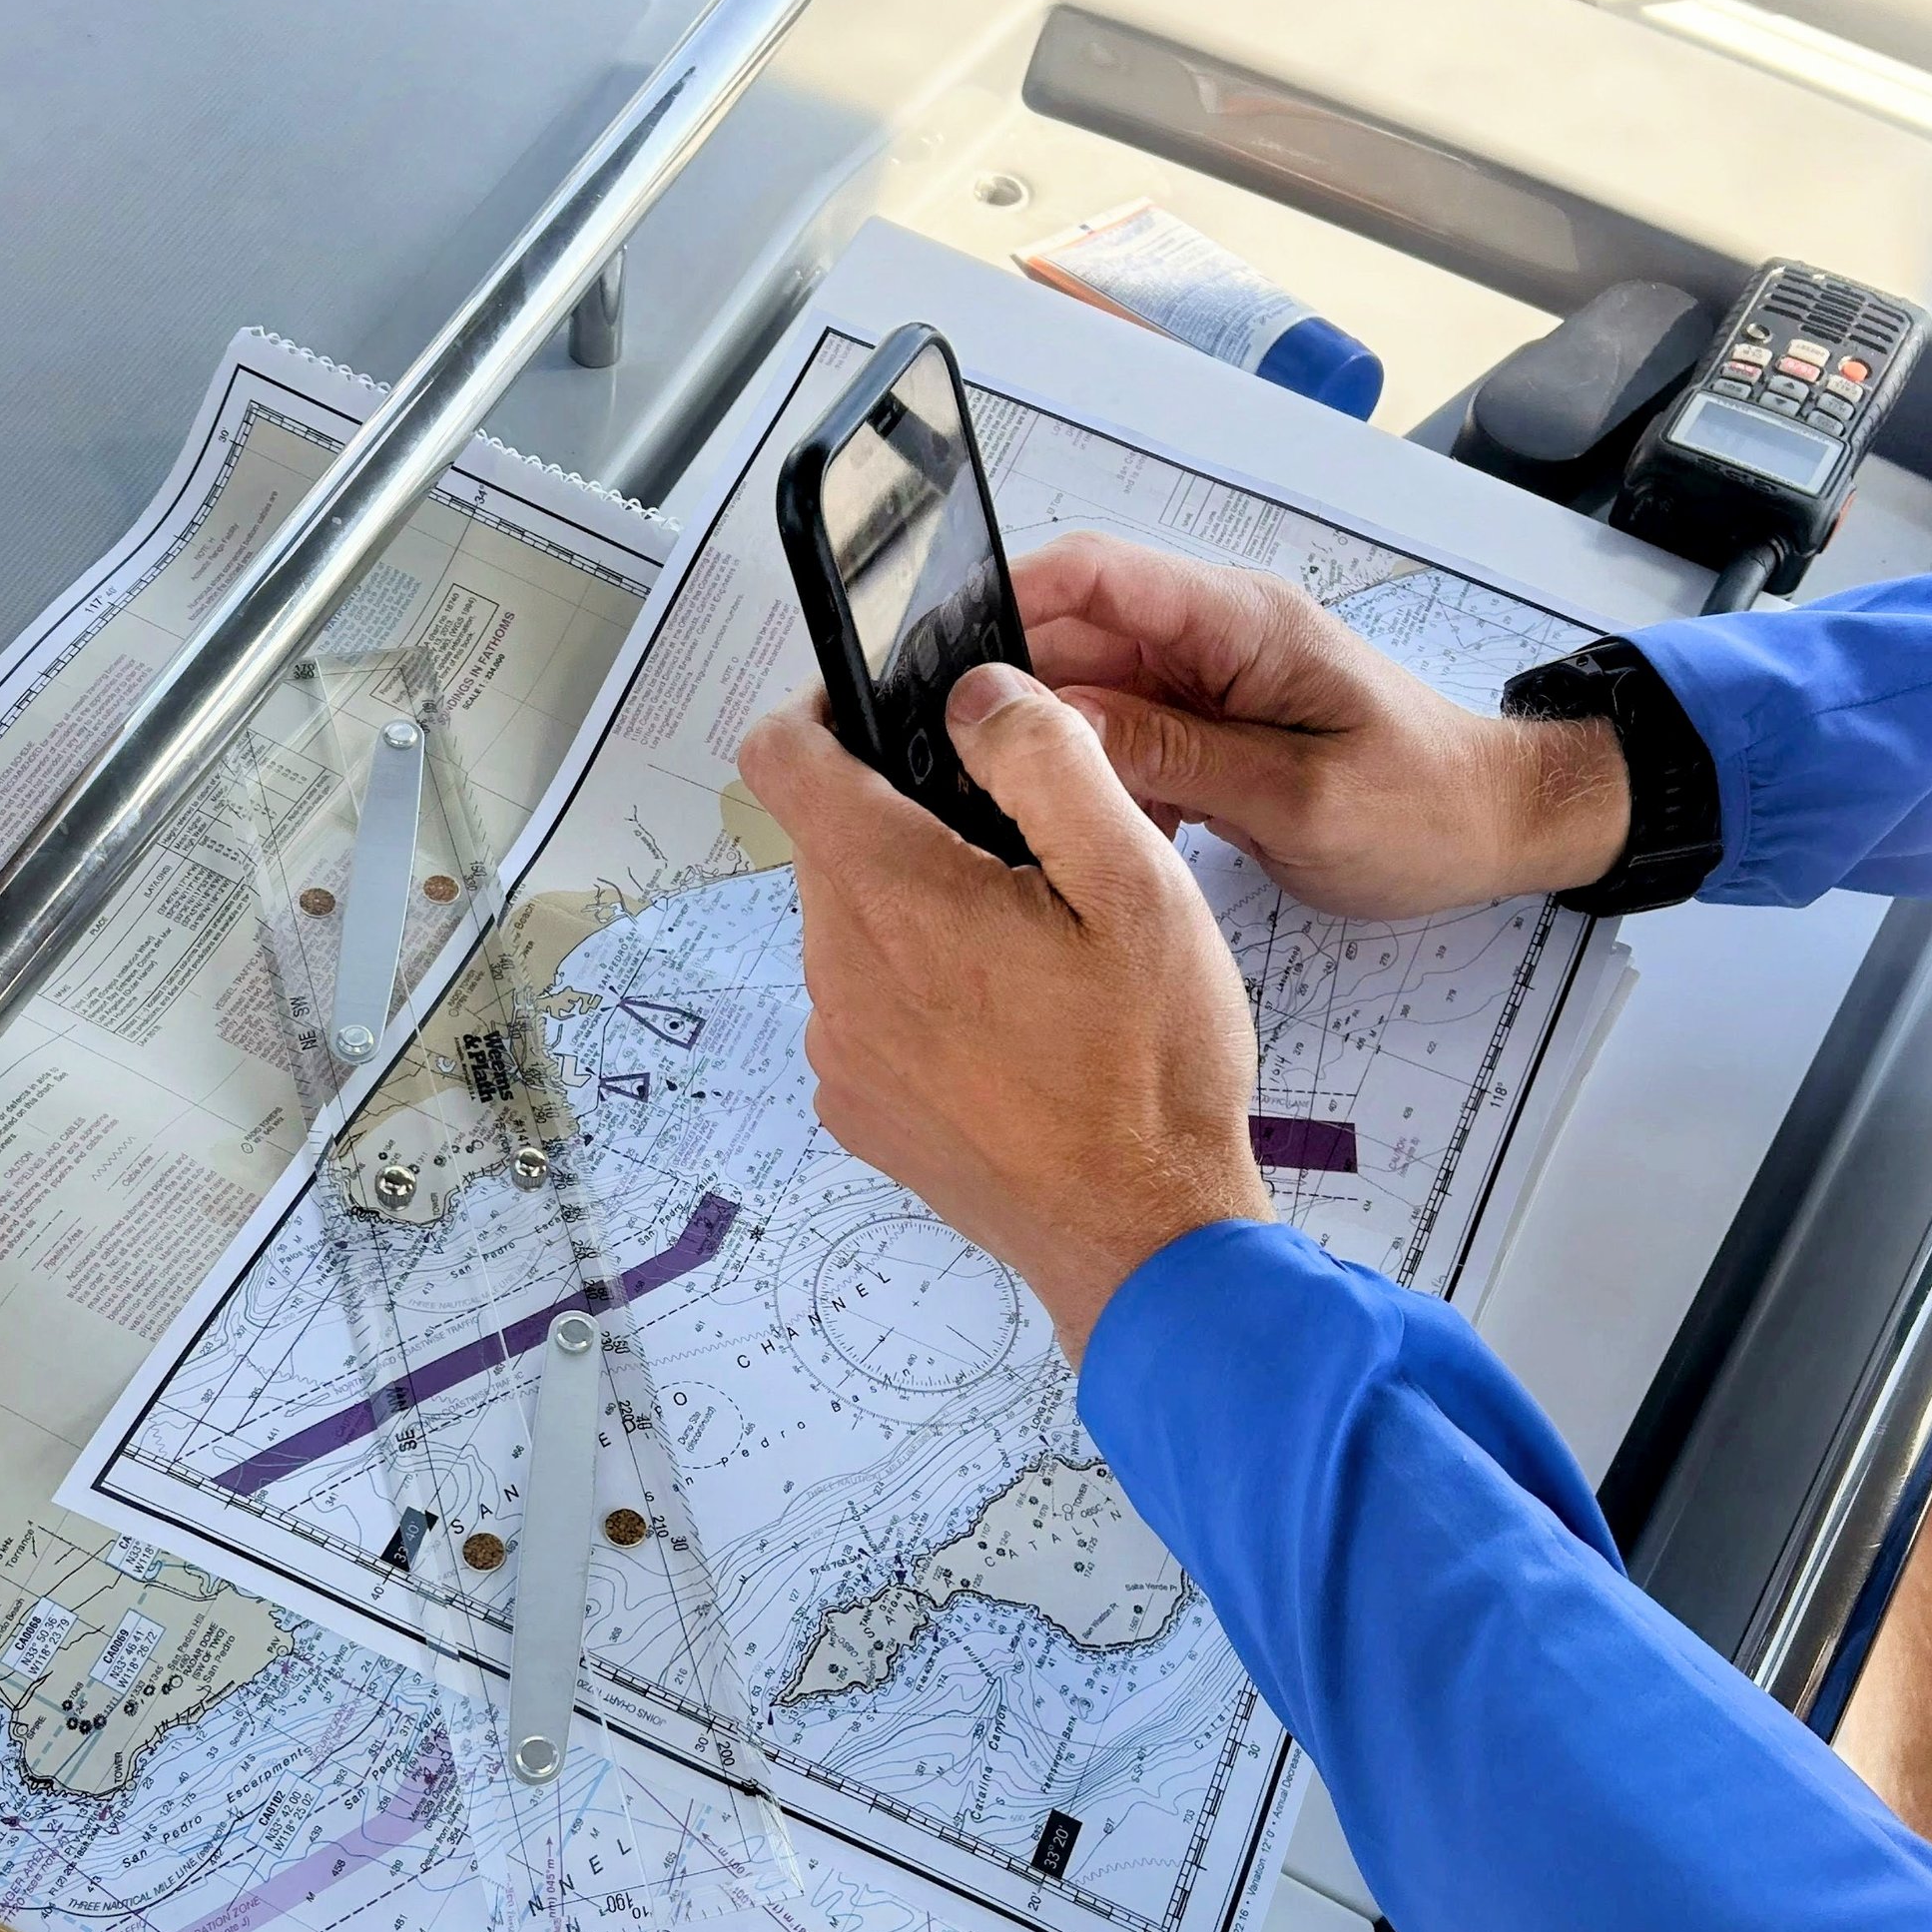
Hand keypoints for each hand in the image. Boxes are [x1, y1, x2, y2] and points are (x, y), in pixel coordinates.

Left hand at [736, 667, 1269, 1365]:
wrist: (1142, 1237)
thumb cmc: (1151, 1068)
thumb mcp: (1136, 881)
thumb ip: (1045, 758)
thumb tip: (976, 694)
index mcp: (894, 895)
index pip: (781, 755)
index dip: (823, 708)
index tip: (884, 706)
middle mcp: (838, 971)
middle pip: (830, 843)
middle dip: (908, 819)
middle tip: (1020, 848)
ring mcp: (839, 1050)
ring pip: (853, 928)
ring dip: (920, 911)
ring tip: (1030, 950)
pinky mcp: (859, 1108)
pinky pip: (867, 1010)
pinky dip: (920, 993)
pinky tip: (1010, 1027)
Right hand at [1016, 532, 1630, 919]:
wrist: (1497, 826)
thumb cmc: (1425, 808)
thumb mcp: (1300, 798)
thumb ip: (1180, 757)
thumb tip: (1067, 727)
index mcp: (1239, 623)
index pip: (1096, 571)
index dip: (1007, 597)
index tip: (943, 660)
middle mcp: (1216, 636)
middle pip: (1075, 630)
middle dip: (1016, 691)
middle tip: (967, 763)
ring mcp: (1211, 679)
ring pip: (1091, 692)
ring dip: (1063, 750)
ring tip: (1042, 812)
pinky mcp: (1211, 725)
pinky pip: (1126, 738)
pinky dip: (1106, 784)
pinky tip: (1114, 834)